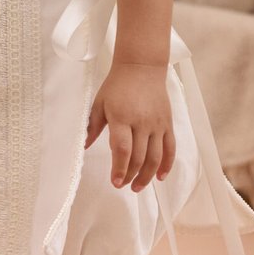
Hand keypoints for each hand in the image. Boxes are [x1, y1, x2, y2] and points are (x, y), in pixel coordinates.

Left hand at [85, 62, 174, 191]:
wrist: (142, 67)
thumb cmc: (117, 85)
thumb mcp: (99, 103)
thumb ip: (92, 126)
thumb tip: (83, 147)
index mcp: (122, 117)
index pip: (122, 149)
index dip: (119, 169)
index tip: (115, 182)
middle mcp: (141, 122)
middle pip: (139, 157)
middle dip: (130, 176)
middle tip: (123, 185)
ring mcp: (157, 124)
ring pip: (155, 157)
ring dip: (147, 176)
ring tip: (138, 187)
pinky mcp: (167, 123)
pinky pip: (170, 148)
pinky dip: (167, 165)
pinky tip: (160, 177)